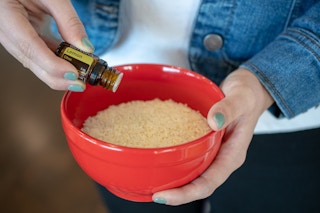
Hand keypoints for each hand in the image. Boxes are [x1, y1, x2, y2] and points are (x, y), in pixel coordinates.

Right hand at [0, 0, 93, 90]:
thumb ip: (68, 20)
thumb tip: (85, 48)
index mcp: (5, 14)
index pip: (29, 46)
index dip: (52, 64)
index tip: (73, 73)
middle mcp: (4, 29)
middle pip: (30, 60)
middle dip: (57, 76)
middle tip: (80, 83)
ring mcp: (11, 35)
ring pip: (34, 61)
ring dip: (57, 72)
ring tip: (79, 77)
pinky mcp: (21, 38)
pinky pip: (37, 54)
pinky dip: (55, 62)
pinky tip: (71, 66)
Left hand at [152, 68, 273, 204]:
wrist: (248, 90)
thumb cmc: (248, 94)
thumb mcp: (241, 97)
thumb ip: (229, 109)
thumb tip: (214, 122)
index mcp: (233, 155)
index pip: (209, 183)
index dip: (187, 193)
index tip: (164, 196)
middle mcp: (222, 158)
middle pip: (198, 184)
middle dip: (177, 193)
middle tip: (153, 193)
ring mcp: (213, 152)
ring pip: (193, 173)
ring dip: (174, 181)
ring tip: (152, 183)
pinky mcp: (205, 143)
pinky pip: (190, 157)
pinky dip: (175, 161)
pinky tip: (161, 158)